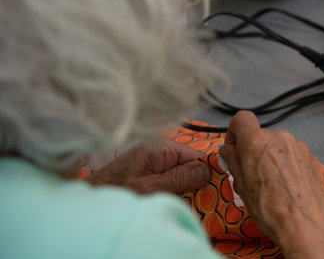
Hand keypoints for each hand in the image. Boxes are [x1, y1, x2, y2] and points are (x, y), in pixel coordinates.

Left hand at [86, 138, 210, 194]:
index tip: (210, 192)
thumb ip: (179, 178)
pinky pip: (170, 175)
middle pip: (190, 164)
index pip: (196, 156)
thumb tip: (207, 170)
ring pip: (181, 171)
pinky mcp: (148, 167)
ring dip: (182, 187)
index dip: (204, 174)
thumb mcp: (151, 188)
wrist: (88, 197)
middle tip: (193, 200)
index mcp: (160, 147)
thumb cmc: (116, 192)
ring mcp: (153, 157)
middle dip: (193, 182)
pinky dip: (172, 188)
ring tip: (178, 200)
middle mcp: (158, 148)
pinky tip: (169, 197)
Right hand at [219, 111, 323, 258]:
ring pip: (278, 146)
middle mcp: (279, 138)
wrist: (304, 224)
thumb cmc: (271, 209)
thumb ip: (233, 161)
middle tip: (250, 174)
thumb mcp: (242, 186)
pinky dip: (287, 165)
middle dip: (253, 151)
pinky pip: (293, 155)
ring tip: (271, 184)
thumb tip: (228, 150)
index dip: (234, 132)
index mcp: (256, 142)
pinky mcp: (311, 157)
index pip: (241, 119)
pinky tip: (287, 186)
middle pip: (260, 135)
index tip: (233, 147)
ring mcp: (298, 147)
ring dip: (271, 159)